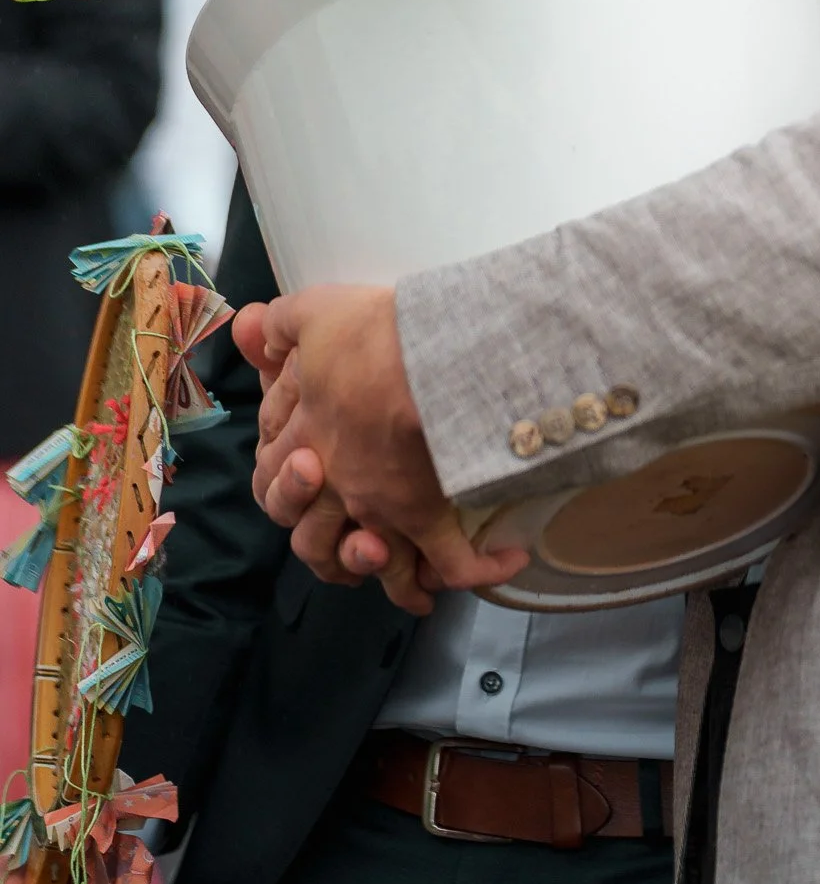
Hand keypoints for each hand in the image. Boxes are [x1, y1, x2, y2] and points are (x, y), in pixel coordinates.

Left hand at [235, 286, 526, 612]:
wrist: (428, 358)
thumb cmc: (370, 334)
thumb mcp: (314, 311)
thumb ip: (279, 323)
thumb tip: (248, 326)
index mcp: (303, 442)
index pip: (271, 482)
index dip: (282, 485)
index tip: (307, 468)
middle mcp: (336, 487)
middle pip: (311, 541)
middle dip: (324, 545)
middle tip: (354, 530)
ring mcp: (380, 510)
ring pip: (372, 565)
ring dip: (385, 572)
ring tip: (411, 568)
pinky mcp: (428, 519)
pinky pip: (454, 561)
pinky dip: (481, 568)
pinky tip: (508, 560)